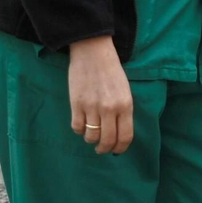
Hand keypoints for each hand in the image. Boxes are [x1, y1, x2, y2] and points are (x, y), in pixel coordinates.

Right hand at [68, 36, 133, 154]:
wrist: (93, 52)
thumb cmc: (111, 70)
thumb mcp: (124, 90)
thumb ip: (122, 110)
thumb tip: (118, 132)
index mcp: (125, 104)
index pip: (125, 136)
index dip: (120, 148)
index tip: (116, 151)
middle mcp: (110, 108)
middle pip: (107, 140)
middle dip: (104, 149)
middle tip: (101, 148)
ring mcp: (92, 107)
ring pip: (91, 136)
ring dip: (91, 139)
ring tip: (91, 134)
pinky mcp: (76, 104)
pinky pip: (77, 127)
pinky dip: (79, 130)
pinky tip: (82, 124)